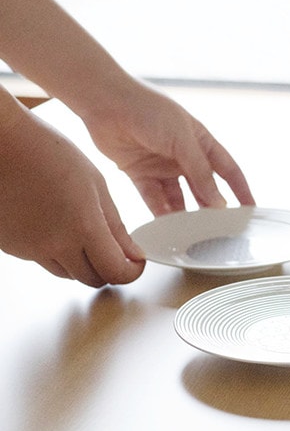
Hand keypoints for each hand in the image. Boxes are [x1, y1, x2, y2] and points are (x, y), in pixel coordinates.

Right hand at [0, 108, 144, 286]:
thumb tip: (133, 253)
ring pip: (68, 274)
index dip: (131, 272)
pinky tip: (55, 226)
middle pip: (93, 279)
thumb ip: (116, 225)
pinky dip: (57, 253)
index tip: (135, 263)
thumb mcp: (95, 183)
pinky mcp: (11, 247)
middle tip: (115, 250)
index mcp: (83, 227)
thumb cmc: (45, 151)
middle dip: (109, 269)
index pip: (115, 272)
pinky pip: (43, 261)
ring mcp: (29, 249)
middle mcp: (55, 245)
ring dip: (82, 263)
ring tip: (83, 234)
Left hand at [81, 81, 254, 215]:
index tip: (250, 210)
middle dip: (212, 209)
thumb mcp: (182, 140)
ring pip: (179, 197)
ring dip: (185, 215)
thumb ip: (201, 172)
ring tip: (192, 234)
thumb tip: (219, 203)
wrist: (105, 101)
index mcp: (201, 141)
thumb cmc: (148, 109)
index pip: (228, 170)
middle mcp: (183, 155)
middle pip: (204, 188)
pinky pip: (153, 198)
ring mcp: (162, 165)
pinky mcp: (139, 172)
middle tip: (220, 231)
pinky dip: (159, 212)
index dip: (240, 190)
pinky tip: (166, 228)